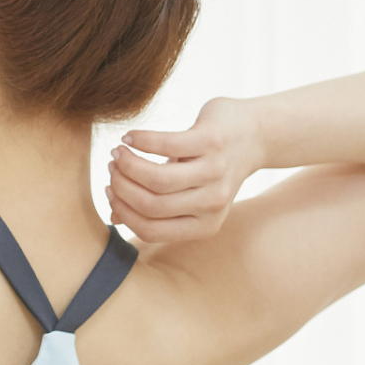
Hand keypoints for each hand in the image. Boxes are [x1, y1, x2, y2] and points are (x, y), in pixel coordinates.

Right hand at [106, 98, 262, 242]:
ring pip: (157, 179)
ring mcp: (215, 173)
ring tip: (118, 152)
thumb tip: (113, 217)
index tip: (110, 190)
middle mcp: (213, 204)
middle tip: (111, 167)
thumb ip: (155, 208)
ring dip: (128, 165)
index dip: (123, 211)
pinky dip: (141, 141)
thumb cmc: (210, 166)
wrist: (254, 134)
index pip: (150, 230)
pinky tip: (130, 137)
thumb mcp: (187, 194)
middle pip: (151, 204)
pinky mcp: (212, 142)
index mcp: (206, 225)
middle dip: (121, 186)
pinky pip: (166, 144)